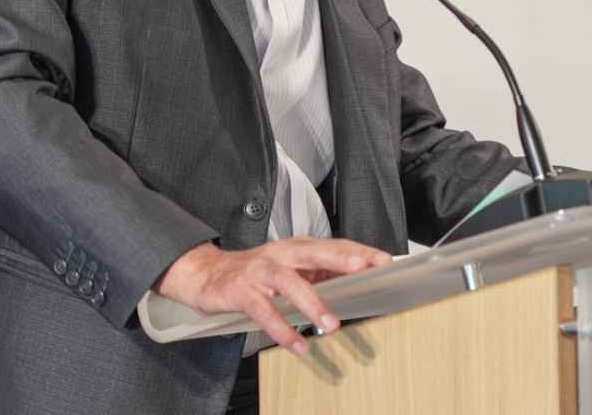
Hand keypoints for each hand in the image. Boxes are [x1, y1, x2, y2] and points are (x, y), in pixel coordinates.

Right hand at [152, 238, 392, 355]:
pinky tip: (297, 345)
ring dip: (312, 303)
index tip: (384, 260)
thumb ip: (318, 274)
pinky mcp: (242, 292)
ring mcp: (260, 272)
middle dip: (341, 259)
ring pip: (290, 283)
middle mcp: (281, 254)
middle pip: (315, 253)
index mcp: (297, 247)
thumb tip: (356, 283)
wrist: (206, 274)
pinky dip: (282, 329)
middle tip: (365, 270)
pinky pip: (265, 312)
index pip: (333, 246)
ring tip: (331, 325)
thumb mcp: (290, 269)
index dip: (358, 251)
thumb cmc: (256, 274)